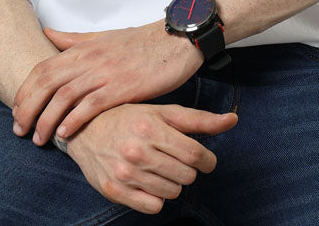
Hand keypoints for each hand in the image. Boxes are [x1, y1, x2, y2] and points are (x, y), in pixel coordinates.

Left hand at [12, 21, 202, 143]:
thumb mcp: (103, 36)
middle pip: (46, 83)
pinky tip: (65, 134)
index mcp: (83, 47)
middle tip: (19, 130)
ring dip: (46, 120)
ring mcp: (105, 72)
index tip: (17, 110)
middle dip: (27, 108)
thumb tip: (47, 33)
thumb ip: (74, 39)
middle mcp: (89, 58)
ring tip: (39, 139)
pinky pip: (91, 105)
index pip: (42, 68)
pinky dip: (74, 120)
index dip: (25, 90)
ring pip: (64, 96)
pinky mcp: (123, 86)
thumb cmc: (140, 41)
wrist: (175, 40)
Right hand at [66, 102, 237, 214]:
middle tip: (176, 159)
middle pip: (186, 175)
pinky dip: (156, 197)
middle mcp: (137, 150)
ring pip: (172, 192)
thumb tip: (234, 120)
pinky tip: (149, 180)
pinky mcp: (114, 190)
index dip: (207, 160)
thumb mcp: (163, 112)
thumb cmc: (129, 117)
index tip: (205, 159)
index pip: (195, 154)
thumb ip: (199, 119)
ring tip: (160, 167)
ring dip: (172, 182)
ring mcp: (125, 172)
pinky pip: (154, 206)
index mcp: (151, 126)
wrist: (84, 130)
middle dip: (188, 169)